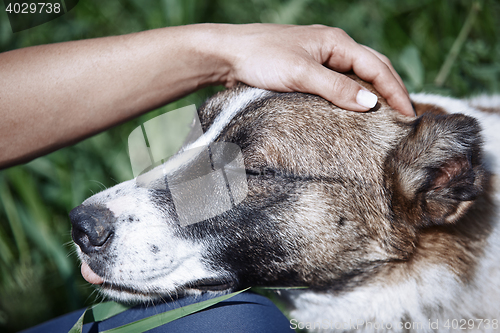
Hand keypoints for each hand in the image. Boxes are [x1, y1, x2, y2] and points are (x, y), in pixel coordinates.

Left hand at [217, 24, 413, 115]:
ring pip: (356, 75)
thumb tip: (370, 103)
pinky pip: (339, 82)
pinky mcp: (307, 69)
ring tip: (385, 116)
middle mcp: (332, 47)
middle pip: (372, 68)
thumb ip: (336, 88)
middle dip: (391, 90)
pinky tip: (353, 110)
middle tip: (404, 117)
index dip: (396, 91)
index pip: (377, 67)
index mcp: (336, 42)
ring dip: (373, 92)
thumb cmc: (262, 58)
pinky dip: (352, 95)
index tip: (408, 116)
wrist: (228, 54)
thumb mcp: (301, 74)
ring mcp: (319, 57)